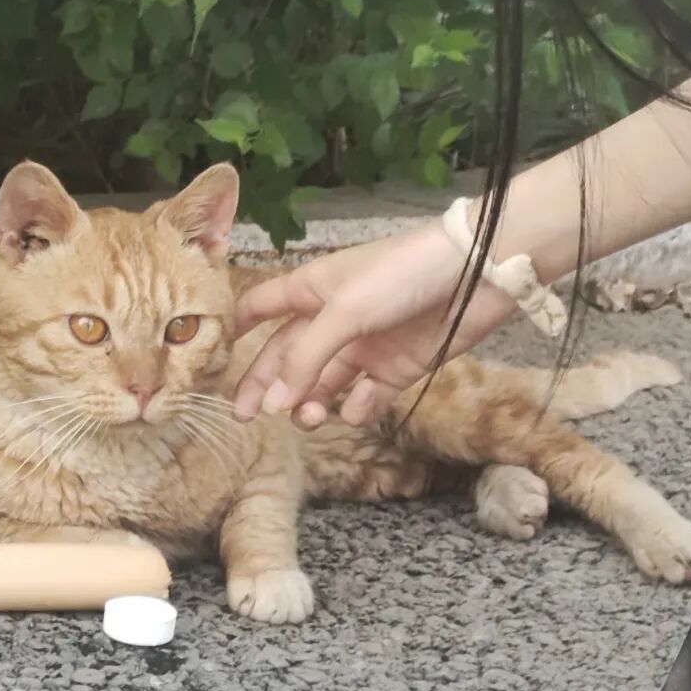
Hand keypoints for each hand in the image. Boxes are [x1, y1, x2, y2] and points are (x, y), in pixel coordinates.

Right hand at [232, 222, 516, 426]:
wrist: (479, 272)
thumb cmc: (402, 273)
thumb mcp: (344, 311)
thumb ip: (306, 358)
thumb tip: (274, 403)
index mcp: (311, 290)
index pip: (261, 307)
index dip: (236, 327)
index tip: (211, 354)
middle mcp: (333, 319)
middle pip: (286, 355)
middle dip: (266, 385)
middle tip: (247, 417)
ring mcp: (364, 345)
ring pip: (322, 383)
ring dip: (310, 402)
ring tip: (308, 418)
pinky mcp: (396, 367)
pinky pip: (364, 397)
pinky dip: (355, 409)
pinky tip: (351, 411)